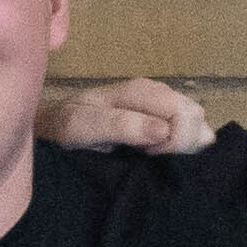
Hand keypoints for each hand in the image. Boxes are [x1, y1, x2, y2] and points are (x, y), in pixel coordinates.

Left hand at [48, 75, 216, 156]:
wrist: (51, 126)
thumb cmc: (65, 128)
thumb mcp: (83, 127)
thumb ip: (122, 126)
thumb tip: (164, 130)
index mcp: (138, 91)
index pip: (184, 115)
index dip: (174, 142)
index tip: (148, 155)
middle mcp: (154, 92)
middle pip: (195, 115)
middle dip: (181, 142)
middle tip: (149, 155)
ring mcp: (159, 103)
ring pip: (195, 121)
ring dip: (181, 144)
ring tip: (148, 153)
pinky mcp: (160, 115)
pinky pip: (186, 127)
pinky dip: (179, 143)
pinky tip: (154, 151)